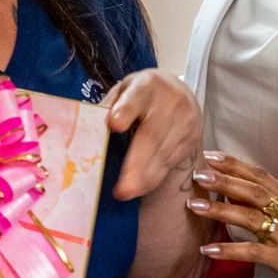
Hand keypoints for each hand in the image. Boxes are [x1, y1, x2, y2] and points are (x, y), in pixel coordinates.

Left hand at [102, 69, 202, 199]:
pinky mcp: (191, 140)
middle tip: (122, 189)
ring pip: (163, 154)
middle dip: (136, 163)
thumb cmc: (142, 94)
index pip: (136, 97)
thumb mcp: (125, 91)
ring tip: (125, 193)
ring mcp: (184, 122)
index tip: (114, 124)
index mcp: (146, 85)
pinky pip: (170, 163)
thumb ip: (110, 107)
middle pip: (151, 134)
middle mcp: (170, 102)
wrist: (180, 92)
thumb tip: (85, 130)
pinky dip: (153, 178)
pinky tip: (140, 188)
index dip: (126, 110)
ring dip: (143, 178)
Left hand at [190, 150, 277, 277]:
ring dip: (219, 211)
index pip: (261, 177)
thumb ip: (276, 206)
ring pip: (250, 218)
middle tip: (198, 174)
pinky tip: (208, 250)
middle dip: (224, 181)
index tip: (210, 155)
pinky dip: (229, 251)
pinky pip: (253, 252)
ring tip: (194, 205)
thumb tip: (241, 194)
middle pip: (254, 192)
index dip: (236, 165)